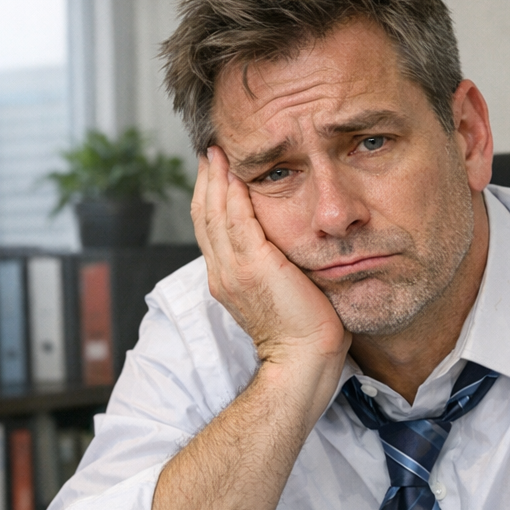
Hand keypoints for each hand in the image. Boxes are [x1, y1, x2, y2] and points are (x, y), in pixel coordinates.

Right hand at [192, 148, 349, 372]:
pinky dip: (232, 193)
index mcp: (227, 281)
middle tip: (210, 151)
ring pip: (214, 214)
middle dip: (206, 181)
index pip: (210, 230)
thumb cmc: (304, 332)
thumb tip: (285, 248)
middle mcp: (222, 274)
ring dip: (215, 179)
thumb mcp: (281, 292)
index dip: (209, 198)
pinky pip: (235, 219)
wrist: (305, 358)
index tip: (215, 172)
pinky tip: (234, 172)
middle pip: (204, 217)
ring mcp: (233, 270)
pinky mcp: (253, 266)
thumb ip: (275, 267)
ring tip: (218, 152)